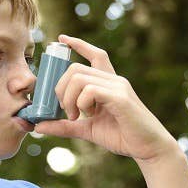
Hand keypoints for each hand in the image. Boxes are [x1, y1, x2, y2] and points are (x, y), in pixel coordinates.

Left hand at [33, 34, 179, 160]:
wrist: (148, 149)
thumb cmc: (122, 136)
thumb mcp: (87, 130)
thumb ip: (64, 125)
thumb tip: (39, 126)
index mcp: (108, 83)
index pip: (95, 55)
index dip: (78, 44)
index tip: (62, 39)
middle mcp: (113, 80)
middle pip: (75, 68)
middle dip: (60, 88)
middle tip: (64, 110)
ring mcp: (118, 86)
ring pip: (79, 77)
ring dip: (69, 98)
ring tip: (75, 115)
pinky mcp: (120, 98)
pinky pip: (90, 90)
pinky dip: (81, 102)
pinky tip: (89, 116)